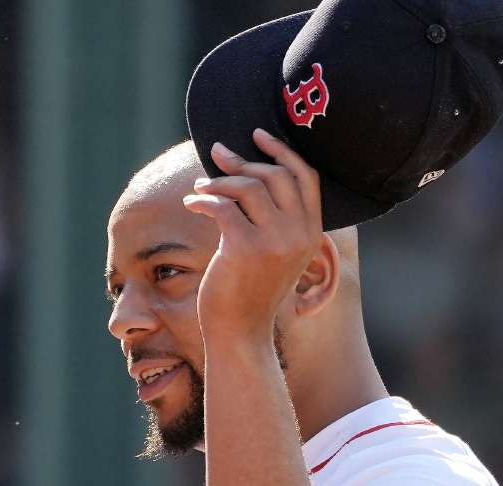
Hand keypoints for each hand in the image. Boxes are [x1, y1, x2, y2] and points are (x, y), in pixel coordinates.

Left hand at [183, 128, 323, 344]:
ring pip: (248, 187)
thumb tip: (244, 173)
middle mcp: (299, 234)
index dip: (282, 150)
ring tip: (201, 188)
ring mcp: (274, 241)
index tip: (257, 134)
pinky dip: (203, 199)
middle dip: (243, 161)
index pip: (305, 177)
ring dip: (219, 181)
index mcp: (311, 233)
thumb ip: (274, 219)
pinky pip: (222, 206)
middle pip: (276, 175)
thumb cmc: (251, 292)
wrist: (241, 333)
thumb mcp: (275, 253)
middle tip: (217, 156)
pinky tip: (191, 203)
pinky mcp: (245, 248)